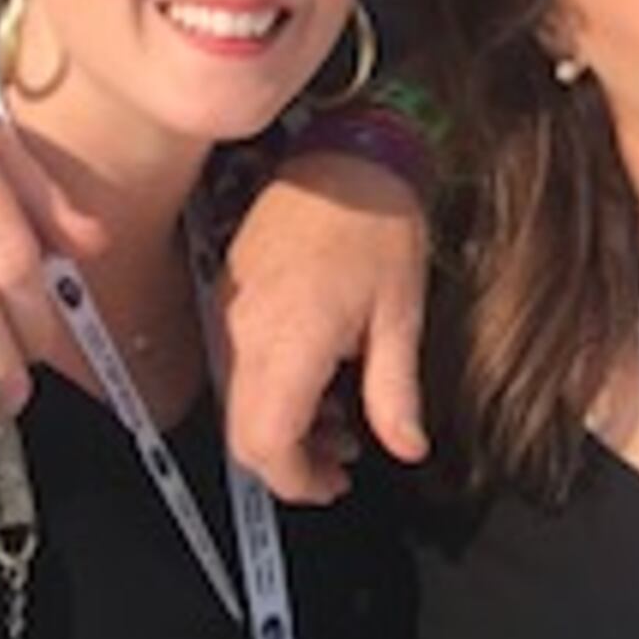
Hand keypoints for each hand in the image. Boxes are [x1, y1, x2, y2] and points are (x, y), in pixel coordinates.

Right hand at [218, 153, 432, 502]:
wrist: (345, 153)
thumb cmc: (378, 224)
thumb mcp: (401, 315)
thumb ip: (396, 393)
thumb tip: (407, 449)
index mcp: (288, 344)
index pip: (266, 445)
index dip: (297, 481)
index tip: (335, 485)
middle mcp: (246, 334)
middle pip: (245, 433)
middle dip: (292, 461)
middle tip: (345, 459)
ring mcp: (232, 314)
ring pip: (239, 402)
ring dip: (284, 425)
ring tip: (343, 418)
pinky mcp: (231, 295)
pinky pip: (239, 364)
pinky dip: (273, 388)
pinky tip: (320, 376)